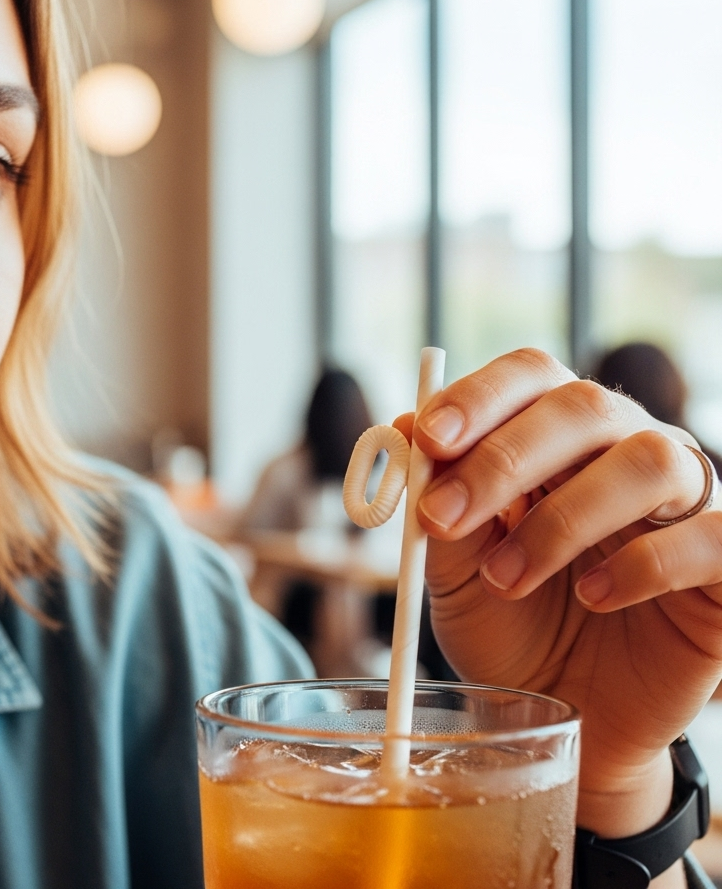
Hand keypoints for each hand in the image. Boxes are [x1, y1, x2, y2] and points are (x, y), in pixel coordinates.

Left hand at [394, 348, 721, 857]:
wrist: (571, 715)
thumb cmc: (513, 629)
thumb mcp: (456, 575)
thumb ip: (438, 507)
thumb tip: (401, 430)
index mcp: (555, 436)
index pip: (530, 375)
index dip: (479, 396)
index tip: (428, 437)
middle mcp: (624, 449)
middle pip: (583, 406)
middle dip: (503, 458)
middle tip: (443, 518)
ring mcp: (684, 502)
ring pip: (649, 460)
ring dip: (563, 518)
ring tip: (508, 578)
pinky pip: (713, 537)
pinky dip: (647, 561)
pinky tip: (597, 595)